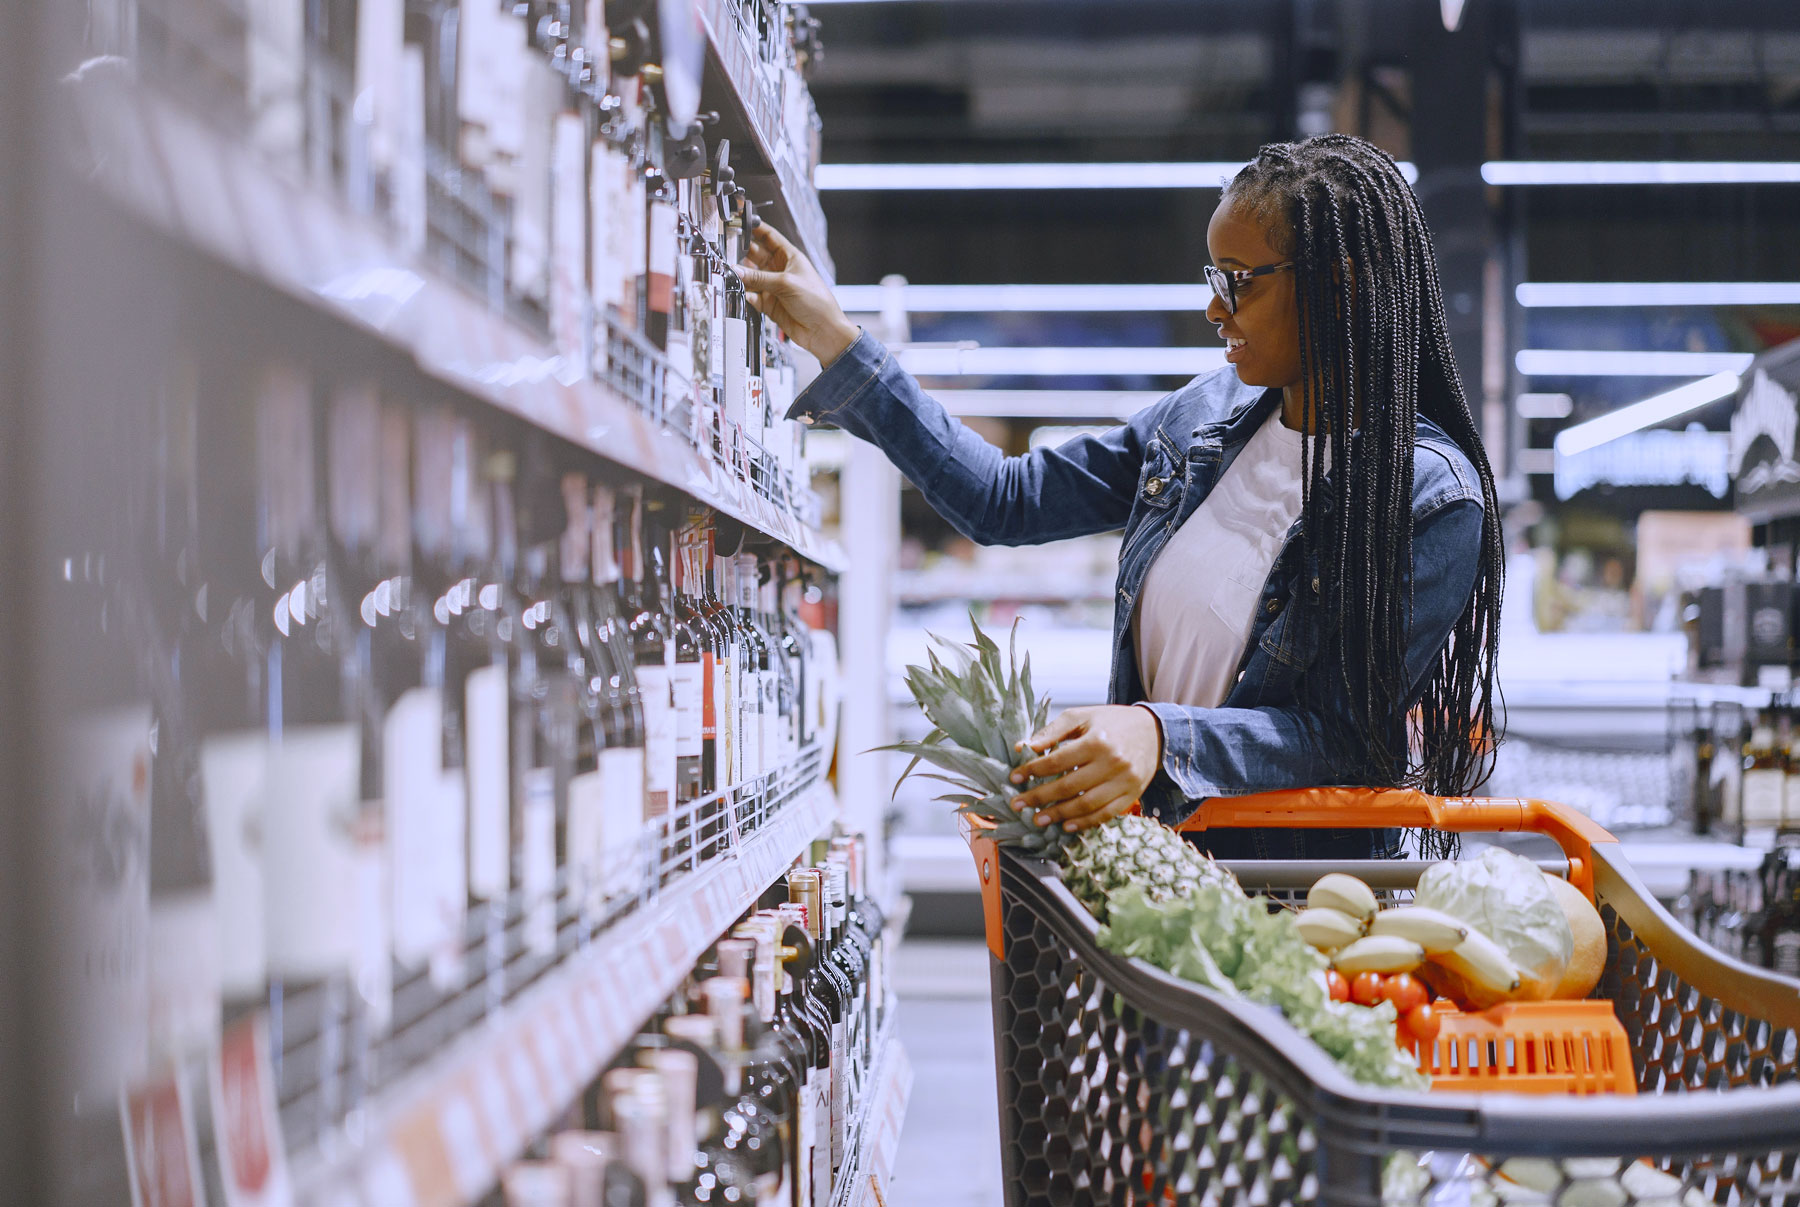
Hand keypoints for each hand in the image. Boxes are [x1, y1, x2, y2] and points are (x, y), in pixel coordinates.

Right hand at [736, 224, 859, 365]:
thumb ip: (760, 277)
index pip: (769, 236)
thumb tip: (738, 271)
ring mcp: (774, 287)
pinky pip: (752, 296)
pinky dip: (746, 294)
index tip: (739, 221)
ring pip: (751, 277)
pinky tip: (742, 293)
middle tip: (726, 250)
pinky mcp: (769, 304)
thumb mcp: (786, 283)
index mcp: (790, 257)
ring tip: (731, 274)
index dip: (755, 228)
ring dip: (742, 276)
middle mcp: (780, 270)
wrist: (823, 331)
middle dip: (741, 252)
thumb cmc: (817, 302)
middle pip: (755, 255)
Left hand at [1008, 705, 1163, 831]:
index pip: (1057, 761)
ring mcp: (1124, 782)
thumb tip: (1023, 747)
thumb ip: (1052, 731)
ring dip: (1059, 815)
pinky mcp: (1131, 794)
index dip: (1032, 770)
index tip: (1014, 778)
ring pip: (1086, 805)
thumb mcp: (1082, 716)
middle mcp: (1112, 763)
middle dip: (1040, 797)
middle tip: (1018, 804)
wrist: (1153, 731)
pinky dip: (1085, 823)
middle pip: (1069, 786)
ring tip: (1038, 819)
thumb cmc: (1112, 722)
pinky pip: (1106, 814)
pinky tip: (1067, 826)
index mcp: (1097, 741)